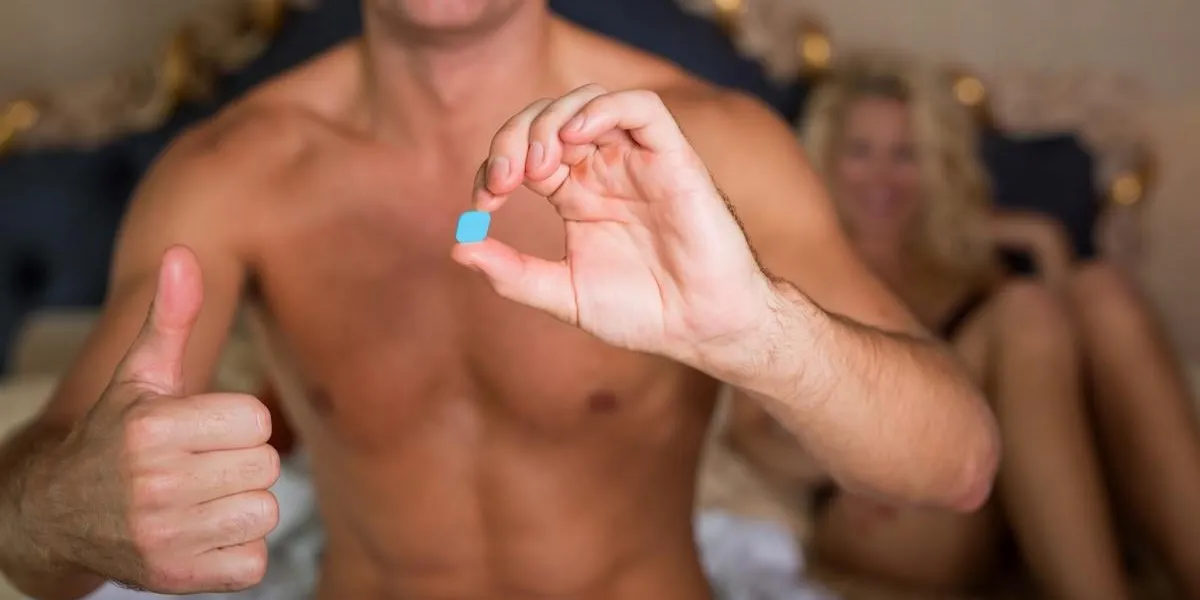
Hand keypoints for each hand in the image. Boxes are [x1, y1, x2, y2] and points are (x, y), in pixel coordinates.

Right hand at [26, 247, 278, 592]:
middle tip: (198, 467)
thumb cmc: (115, 435)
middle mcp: (154, 485)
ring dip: (240, 507)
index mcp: (152, 429)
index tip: (202, 430)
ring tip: (198, 500)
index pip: (257, 422)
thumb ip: (170, 319)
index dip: (236, 424)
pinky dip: (236, 553)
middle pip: (266, 466)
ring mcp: (165, 537)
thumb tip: (182, 255)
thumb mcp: (138, 376)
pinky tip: (200, 535)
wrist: (55, 515)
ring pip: (264, 512)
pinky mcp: (177, 579)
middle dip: (240, 464)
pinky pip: (253, 562)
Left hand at [451, 85, 775, 364]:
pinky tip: (578, 136)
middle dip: (515, 137)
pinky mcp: (673, 158)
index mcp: (575, 194)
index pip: (523, 152)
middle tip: (506, 179)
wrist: (700, 327)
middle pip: (547, 119)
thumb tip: (458, 245)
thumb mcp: (563, 295)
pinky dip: (605, 109)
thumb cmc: (642, 312)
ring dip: (553, 120)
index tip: (484, 201)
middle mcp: (603, 169)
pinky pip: (642, 109)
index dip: (494, 164)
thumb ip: (512, 273)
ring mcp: (637, 160)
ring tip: (539, 163)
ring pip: (589, 103)